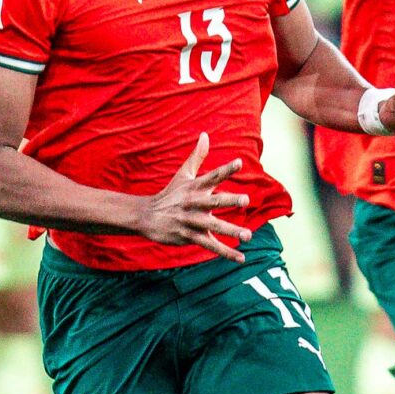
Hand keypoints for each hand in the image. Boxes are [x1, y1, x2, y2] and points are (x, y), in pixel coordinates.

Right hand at [133, 133, 251, 260]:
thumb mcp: (183, 174)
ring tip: (248, 235)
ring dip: (231, 231)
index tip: (239, 162)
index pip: (212, 176)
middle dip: (229, 200)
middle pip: (214, 201)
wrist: (146, 216)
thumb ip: (197, 156)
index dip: (225, 169)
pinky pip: (210, 246)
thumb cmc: (170, 194)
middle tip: (245, 200)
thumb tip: (205, 134)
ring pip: (213, 226)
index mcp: (194, 187)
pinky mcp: (189, 237)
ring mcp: (191, 221)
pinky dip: (226, 253)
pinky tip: (241, 258)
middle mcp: (194, 203)